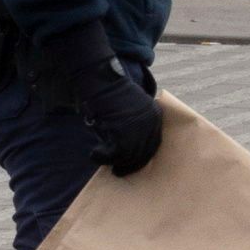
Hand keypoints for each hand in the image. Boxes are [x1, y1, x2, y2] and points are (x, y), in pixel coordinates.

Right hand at [76, 61, 164, 175]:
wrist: (101, 79)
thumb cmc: (111, 92)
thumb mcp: (132, 107)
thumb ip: (136, 125)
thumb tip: (128, 151)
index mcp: (155, 116)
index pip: (153, 146)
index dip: (142, 158)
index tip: (132, 165)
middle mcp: (149, 123)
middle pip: (142, 154)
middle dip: (130, 165)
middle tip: (118, 170)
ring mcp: (136, 128)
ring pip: (128, 156)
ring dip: (115, 162)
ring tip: (104, 162)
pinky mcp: (120, 131)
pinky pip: (112, 153)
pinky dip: (101, 157)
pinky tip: (94, 155)